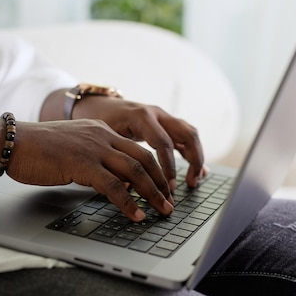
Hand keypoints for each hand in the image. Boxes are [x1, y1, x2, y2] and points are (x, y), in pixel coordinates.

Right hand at [7, 119, 173, 221]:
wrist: (11, 142)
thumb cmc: (36, 148)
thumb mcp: (73, 148)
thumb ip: (94, 159)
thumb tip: (112, 181)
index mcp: (101, 131)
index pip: (138, 150)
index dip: (155, 170)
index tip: (164, 187)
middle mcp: (102, 136)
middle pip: (143, 159)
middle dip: (161, 183)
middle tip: (170, 202)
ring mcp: (93, 149)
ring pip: (135, 171)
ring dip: (153, 193)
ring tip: (163, 210)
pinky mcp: (82, 164)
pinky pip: (113, 186)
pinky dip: (129, 202)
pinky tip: (137, 215)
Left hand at [72, 97, 205, 189]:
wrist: (97, 105)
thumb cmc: (99, 122)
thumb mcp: (105, 139)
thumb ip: (117, 160)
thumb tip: (128, 190)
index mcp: (142, 116)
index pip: (163, 142)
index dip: (168, 167)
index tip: (168, 186)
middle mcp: (157, 114)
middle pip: (187, 134)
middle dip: (193, 161)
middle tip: (190, 183)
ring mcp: (163, 117)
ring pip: (190, 134)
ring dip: (196, 158)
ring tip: (193, 181)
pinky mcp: (165, 124)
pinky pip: (185, 137)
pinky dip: (192, 154)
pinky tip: (198, 172)